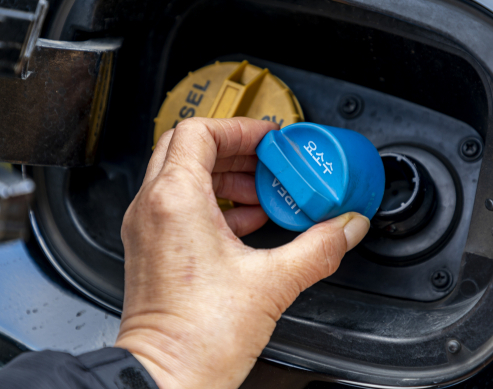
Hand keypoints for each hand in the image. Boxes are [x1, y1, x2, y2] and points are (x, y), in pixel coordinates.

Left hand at [115, 117, 369, 388]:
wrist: (165, 378)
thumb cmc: (199, 337)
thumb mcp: (273, 282)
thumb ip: (319, 247)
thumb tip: (347, 226)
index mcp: (175, 201)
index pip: (199, 131)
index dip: (240, 128)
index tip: (269, 139)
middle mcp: (151, 208)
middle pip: (188, 148)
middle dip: (234, 149)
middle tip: (268, 162)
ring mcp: (146, 229)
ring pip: (182, 176)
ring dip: (224, 176)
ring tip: (262, 193)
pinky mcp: (150, 250)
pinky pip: (179, 205)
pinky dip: (212, 202)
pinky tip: (245, 222)